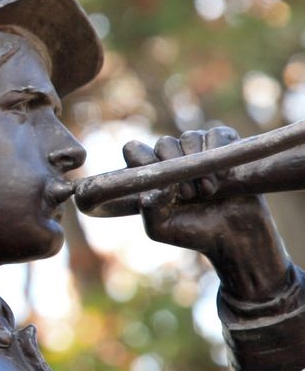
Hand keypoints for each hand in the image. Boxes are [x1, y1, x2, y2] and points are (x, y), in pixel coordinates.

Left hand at [123, 127, 289, 301]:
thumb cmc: (194, 232)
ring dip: (199, 165)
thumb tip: (153, 186)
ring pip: (189, 138)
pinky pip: (217, 133)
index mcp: (153, 174)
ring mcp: (199, 150)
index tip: (157, 176)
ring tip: (208, 191)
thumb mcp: (161, 229)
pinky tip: (223, 176)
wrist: (236, 237)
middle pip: (164, 143)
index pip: (135, 150)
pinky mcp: (225, 147)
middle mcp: (174, 158)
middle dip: (176, 165)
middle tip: (188, 194)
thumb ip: (148, 209)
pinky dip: (218, 151)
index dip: (142, 159)